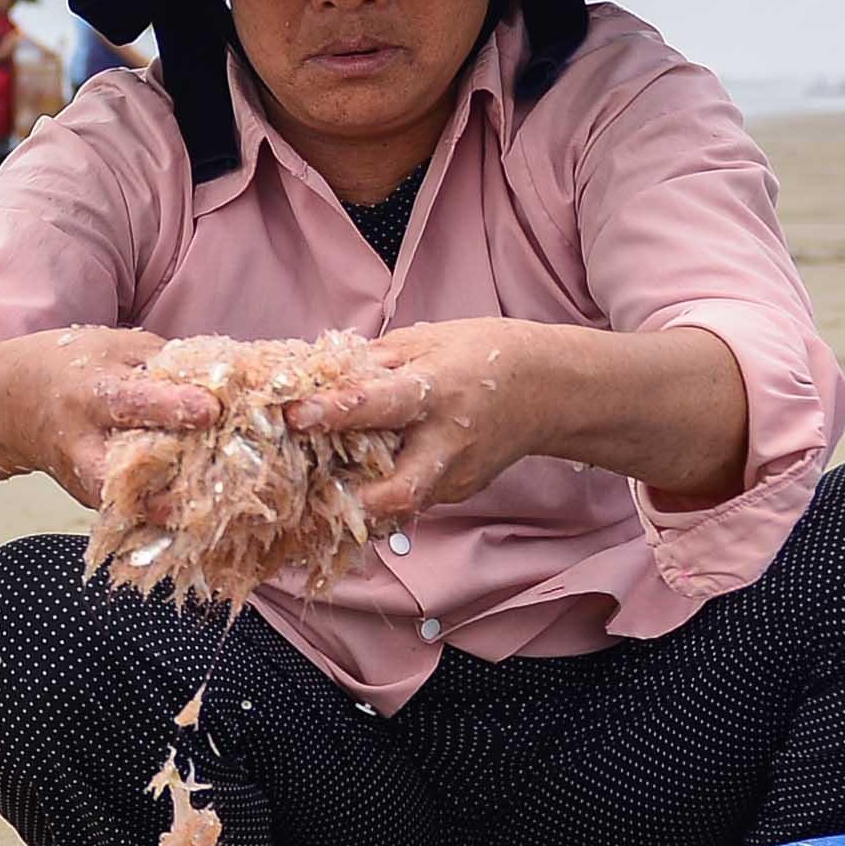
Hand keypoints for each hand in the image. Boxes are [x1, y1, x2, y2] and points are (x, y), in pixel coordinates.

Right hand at [0, 326, 217, 523]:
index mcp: (91, 394)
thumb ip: (166, 363)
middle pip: (124, 472)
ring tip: (225, 501)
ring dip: (178, 507)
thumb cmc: (73, 367)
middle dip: (170, 479)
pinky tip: (208, 512)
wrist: (10, 405)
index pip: (131, 404)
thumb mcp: (114, 347)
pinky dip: (171, 518)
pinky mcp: (94, 504)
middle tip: (222, 478)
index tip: (210, 409)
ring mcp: (86, 482)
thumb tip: (228, 378)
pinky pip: (136, 517)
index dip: (172, 407)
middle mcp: (84, 444)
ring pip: (132, 507)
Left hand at [291, 318, 548, 524]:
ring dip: (361, 501)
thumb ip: (376, 361)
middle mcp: (447, 441)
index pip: (380, 404)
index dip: (335, 411)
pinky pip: (412, 499)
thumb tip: (322, 372)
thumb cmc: (483, 355)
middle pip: (402, 489)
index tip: (296, 415)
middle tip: (317, 493)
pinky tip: (362, 481)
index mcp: (436, 391)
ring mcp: (456, 474)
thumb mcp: (429, 341)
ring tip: (325, 488)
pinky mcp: (459, 492)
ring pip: (402, 504)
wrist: (548, 388)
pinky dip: (383, 494)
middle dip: (357, 499)